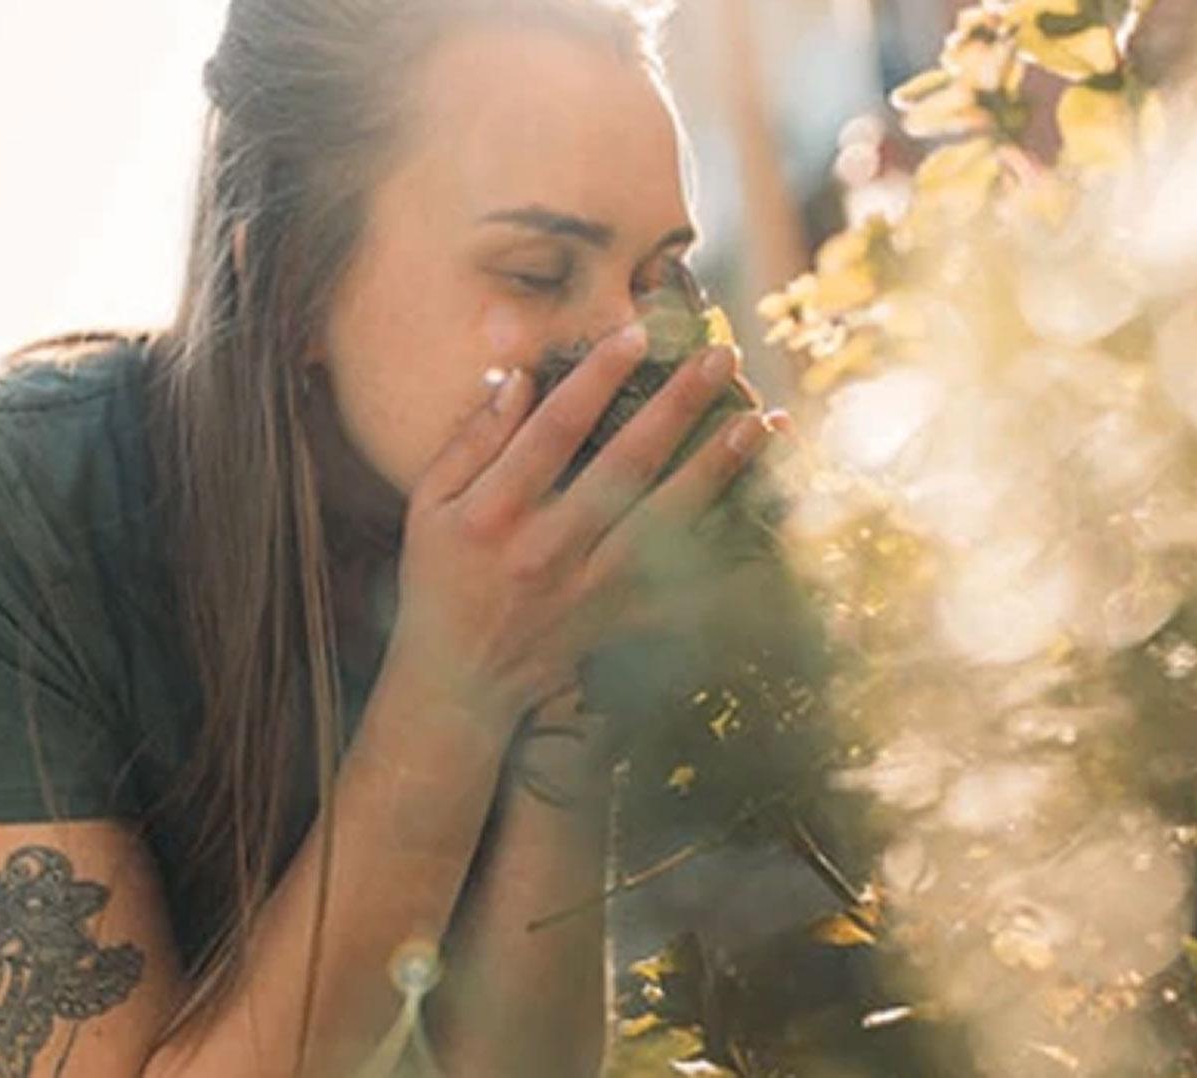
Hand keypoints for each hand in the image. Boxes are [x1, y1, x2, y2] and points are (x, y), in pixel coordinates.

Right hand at [381, 319, 785, 733]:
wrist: (458, 683)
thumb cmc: (438, 579)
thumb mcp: (429, 505)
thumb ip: (471, 441)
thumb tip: (517, 377)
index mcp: (496, 513)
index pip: (554, 431)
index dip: (597, 378)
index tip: (638, 333)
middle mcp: (546, 549)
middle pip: (624, 467)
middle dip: (678, 408)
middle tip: (723, 358)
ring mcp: (587, 589)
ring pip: (664, 521)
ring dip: (716, 470)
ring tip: (760, 422)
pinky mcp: (616, 621)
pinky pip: (682, 591)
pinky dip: (727, 562)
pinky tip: (767, 523)